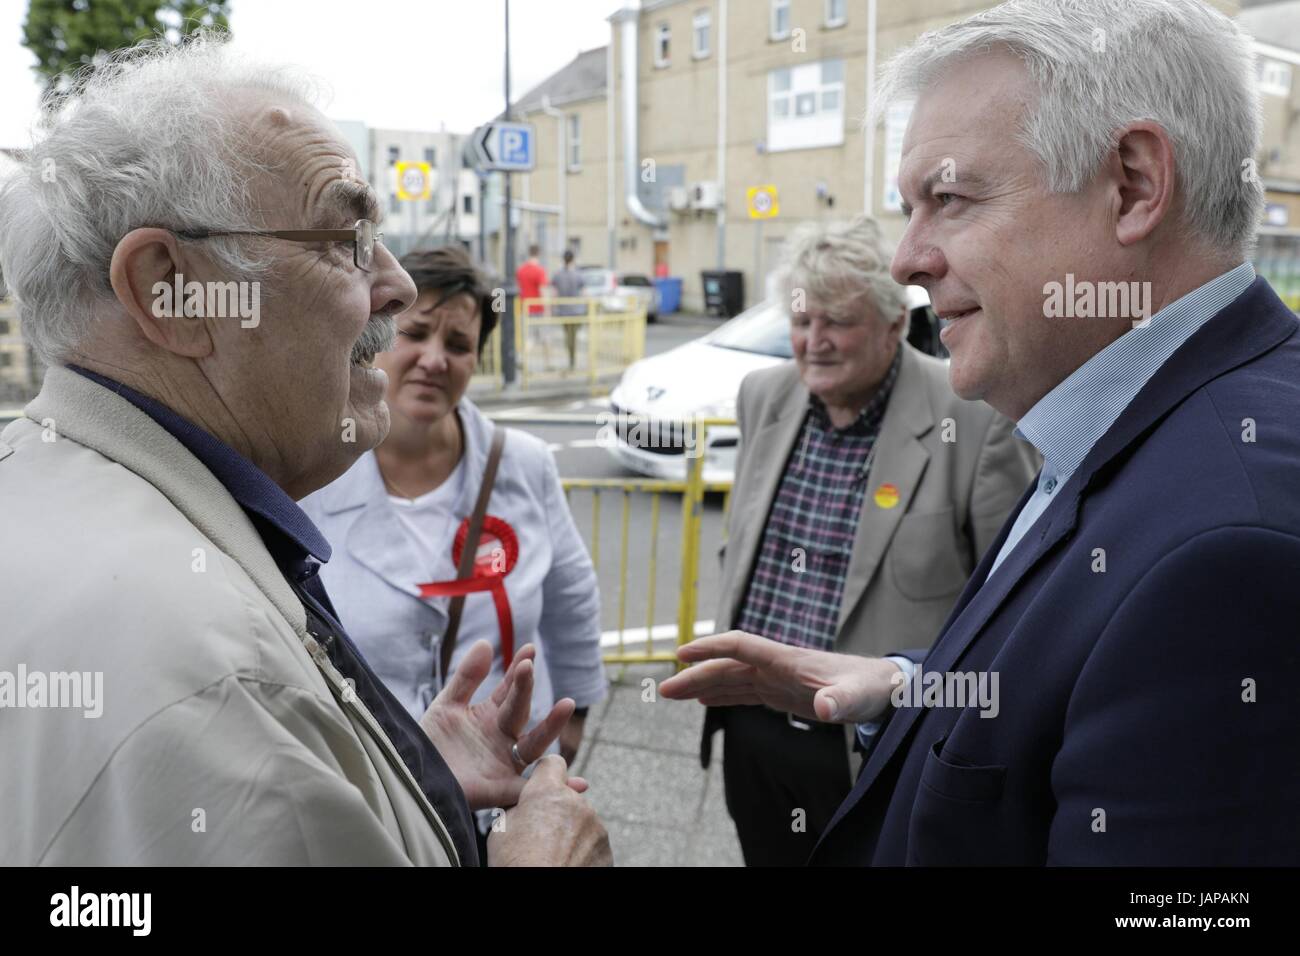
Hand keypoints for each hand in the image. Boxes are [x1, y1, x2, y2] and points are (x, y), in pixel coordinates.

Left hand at [418, 640, 587, 810]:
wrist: (412, 780)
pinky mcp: (500, 789)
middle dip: (525, 689)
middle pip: (520, 711)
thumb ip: (468, 677)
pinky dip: (558, 786)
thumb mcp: (446, 705)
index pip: (510, 690)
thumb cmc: (430, 745)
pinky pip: (530, 788)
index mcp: (491, 716)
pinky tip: (580, 783)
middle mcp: (503, 738)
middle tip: (528, 666)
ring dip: (551, 725)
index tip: (528, 649)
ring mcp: (504, 763)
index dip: (518, 670)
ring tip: (566, 704)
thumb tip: (487, 643)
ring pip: (534, 744)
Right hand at [488, 755, 611, 866]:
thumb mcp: (502, 828)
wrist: (543, 895)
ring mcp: (595, 824)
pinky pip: (592, 841)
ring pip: (581, 820)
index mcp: (547, 791)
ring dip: (570, 831)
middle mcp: (576, 802)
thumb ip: (520, 807)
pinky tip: (566, 863)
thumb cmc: (516, 864)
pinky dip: (582, 849)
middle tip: (540, 834)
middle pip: (567, 796)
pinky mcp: (606, 847)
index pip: (553, 763)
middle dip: (557, 809)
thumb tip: (527, 805)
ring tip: (552, 854)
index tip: (540, 787)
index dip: (545, 774)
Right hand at [658, 630, 901, 723]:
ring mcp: (776, 678)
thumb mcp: (857, 697)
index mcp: (787, 660)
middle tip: (664, 689)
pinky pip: (743, 692)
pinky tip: (702, 701)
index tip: (681, 653)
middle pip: (726, 665)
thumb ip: (839, 701)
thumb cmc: (871, 688)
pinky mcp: (781, 693)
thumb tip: (823, 708)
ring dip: (701, 685)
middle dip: (695, 674)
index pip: (740, 646)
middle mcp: (776, 665)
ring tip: (671, 694)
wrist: (883, 689)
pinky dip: (720, 695)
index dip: (710, 648)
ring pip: (730, 678)